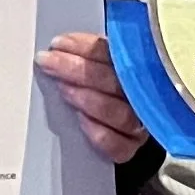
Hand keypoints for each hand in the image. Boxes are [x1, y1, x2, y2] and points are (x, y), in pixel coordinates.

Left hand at [36, 31, 149, 163]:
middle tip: (50, 63)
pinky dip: (99, 133)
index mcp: (140, 69)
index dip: (85, 47)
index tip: (58, 45)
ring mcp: (139, 125)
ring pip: (120, 114)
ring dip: (88, 99)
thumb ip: (91, 56)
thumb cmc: (106, 89)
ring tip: (64, 89)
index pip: (115, 54)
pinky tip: (80, 120)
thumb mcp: (102, 65)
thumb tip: (62, 47)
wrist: (123, 129)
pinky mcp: (130, 149)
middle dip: (79, 69)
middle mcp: (144, 97)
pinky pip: (118, 145)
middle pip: (116, 82)